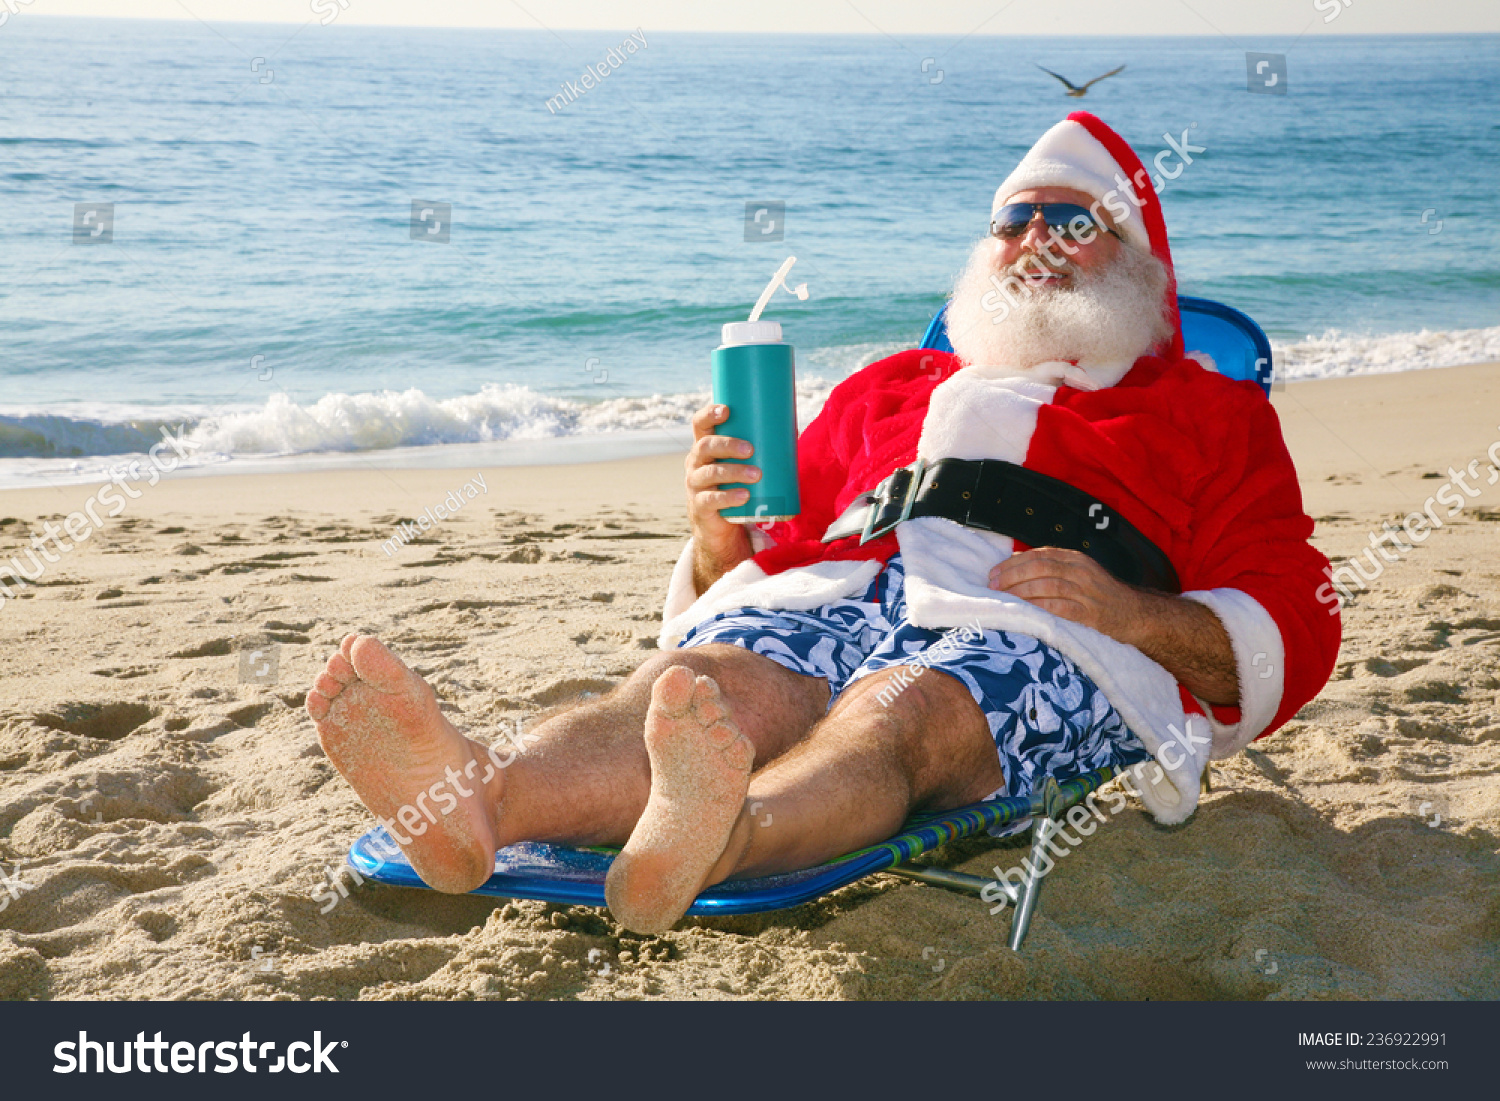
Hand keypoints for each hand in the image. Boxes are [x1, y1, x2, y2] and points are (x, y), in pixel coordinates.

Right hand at [685, 403, 755, 587]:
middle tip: (751, 449)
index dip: (709, 414)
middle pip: (705, 446)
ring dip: (734, 471)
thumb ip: (761, 448)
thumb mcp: (743, 465)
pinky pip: (712, 499)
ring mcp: (696, 485)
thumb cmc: (736, 487)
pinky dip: (729, 497)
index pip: (700, 425)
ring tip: (756, 474)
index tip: (726, 410)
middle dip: (728, 445)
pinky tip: (744, 496)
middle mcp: (696, 463)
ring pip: (710, 473)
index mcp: (705, 448)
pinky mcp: (701, 507)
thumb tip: (793, 425)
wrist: (721, 529)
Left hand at [988, 547, 1144, 644]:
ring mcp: (1087, 593)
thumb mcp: (1080, 573)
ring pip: (1047, 586)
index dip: (1012, 563)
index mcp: (1076, 559)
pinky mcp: (1090, 615)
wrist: (1136, 614)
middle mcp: (1081, 572)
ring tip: (1003, 599)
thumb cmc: (1101, 595)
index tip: (993, 573)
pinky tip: (1025, 611)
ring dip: (1020, 592)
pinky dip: (1040, 608)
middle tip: (993, 587)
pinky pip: (1060, 608)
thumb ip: (1052, 567)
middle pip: (1040, 567)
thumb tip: (1014, 563)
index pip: (1039, 554)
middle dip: (1012, 576)